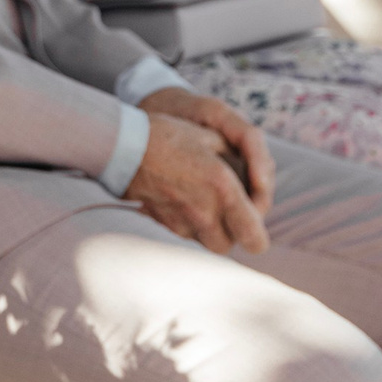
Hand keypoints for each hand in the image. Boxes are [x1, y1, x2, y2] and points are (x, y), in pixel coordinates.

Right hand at [125, 86, 272, 253]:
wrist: (123, 145)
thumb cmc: (170, 135)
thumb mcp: (212, 138)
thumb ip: (240, 162)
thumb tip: (254, 180)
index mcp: (223, 188)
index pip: (254, 237)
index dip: (258, 237)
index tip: (253, 223)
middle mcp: (204, 211)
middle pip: (230, 246)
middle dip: (234, 234)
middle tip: (230, 215)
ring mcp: (181, 221)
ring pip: (207, 245)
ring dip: (212, 233)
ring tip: (207, 210)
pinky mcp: (162, 224)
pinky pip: (185, 237)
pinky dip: (190, 228)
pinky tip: (184, 206)